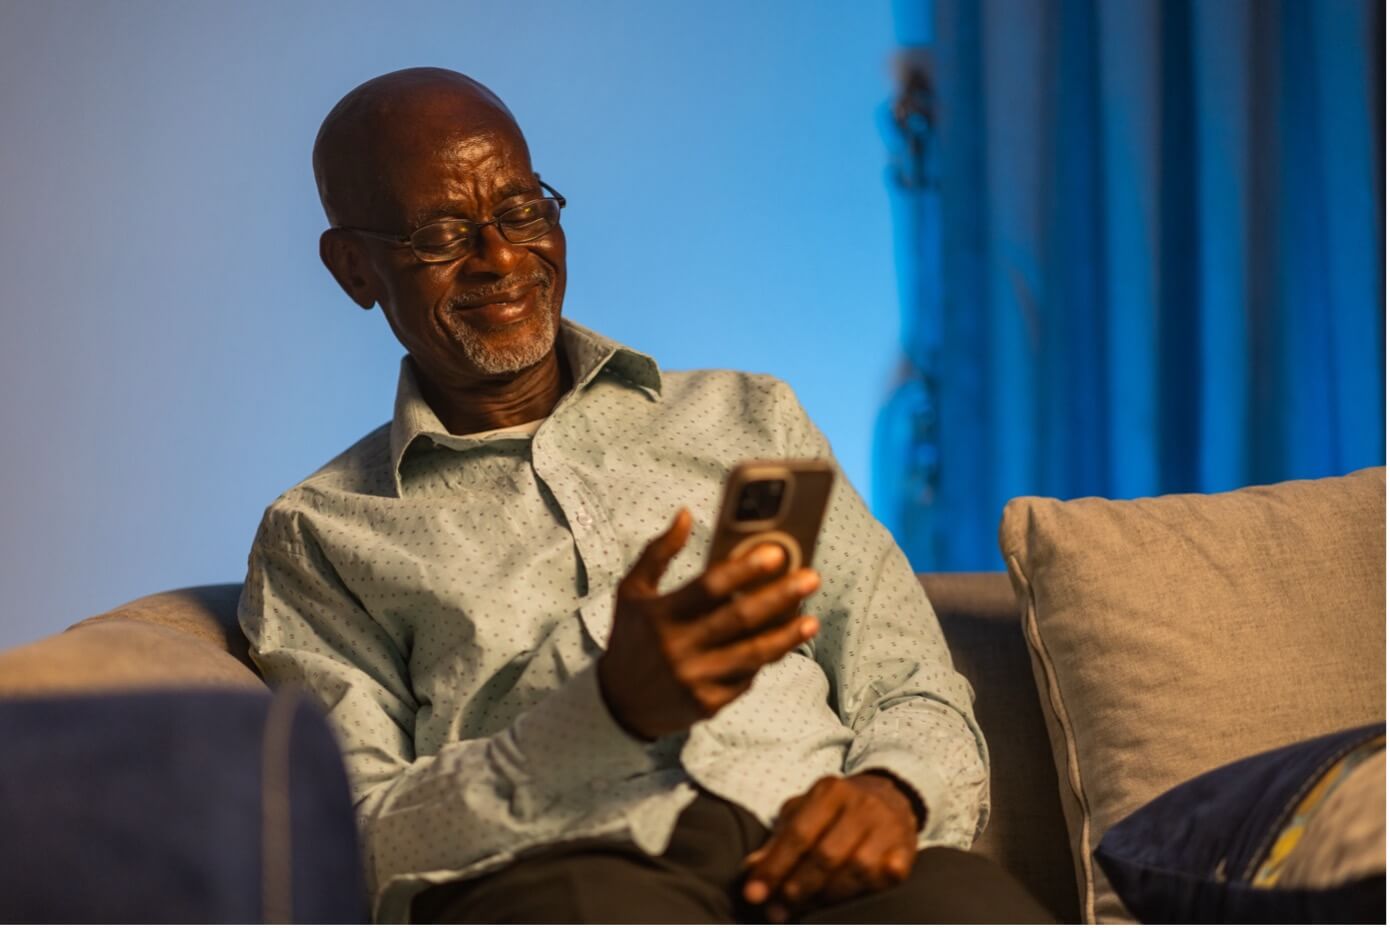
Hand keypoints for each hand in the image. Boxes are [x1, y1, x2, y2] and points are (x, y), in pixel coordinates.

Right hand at [598, 507, 820, 740]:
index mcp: (661, 615)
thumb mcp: (632, 592)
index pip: (709, 587)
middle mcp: (678, 648)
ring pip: (752, 654)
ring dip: (786, 636)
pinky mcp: (707, 704)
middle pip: (739, 618)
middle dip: (780, 596)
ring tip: (811, 620)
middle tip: (811, 578)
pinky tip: (783, 645)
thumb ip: (658, 552)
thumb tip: (685, 514)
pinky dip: (764, 661)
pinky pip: (745, 679)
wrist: (619, 702)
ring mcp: (694, 679)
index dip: (744, 569)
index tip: (776, 553)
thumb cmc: (631, 637)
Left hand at [742, 773, 920, 919]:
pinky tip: (861, 896)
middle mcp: (860, 805)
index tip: (754, 894)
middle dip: (798, 888)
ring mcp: (887, 827)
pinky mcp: (906, 848)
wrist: (890, 794)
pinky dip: (876, 886)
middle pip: (826, 855)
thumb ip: (779, 840)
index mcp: (829, 792)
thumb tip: (752, 869)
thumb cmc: (836, 809)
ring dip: (830, 895)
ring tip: (811, 907)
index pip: (797, 834)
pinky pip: (891, 875)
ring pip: (858, 868)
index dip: (774, 867)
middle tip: (779, 910)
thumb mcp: (804, 812)